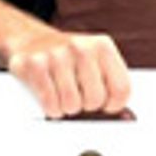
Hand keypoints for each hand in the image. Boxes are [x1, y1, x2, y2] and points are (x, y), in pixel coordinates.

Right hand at [5, 25, 130, 118]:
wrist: (30, 39)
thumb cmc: (66, 57)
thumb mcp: (94, 60)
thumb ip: (111, 83)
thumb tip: (126, 117)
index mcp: (102, 46)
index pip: (121, 88)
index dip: (113, 105)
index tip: (106, 105)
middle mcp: (80, 47)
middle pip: (95, 99)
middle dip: (86, 105)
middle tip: (79, 97)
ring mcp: (56, 55)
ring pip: (72, 105)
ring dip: (67, 108)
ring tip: (63, 95)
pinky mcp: (35, 65)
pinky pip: (50, 103)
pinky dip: (51, 108)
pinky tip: (51, 98)